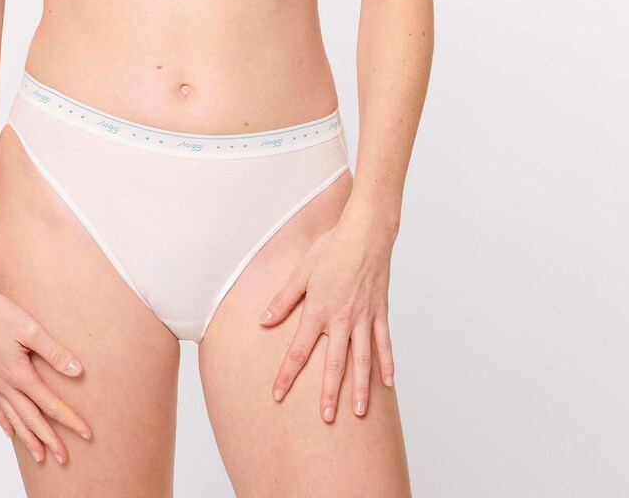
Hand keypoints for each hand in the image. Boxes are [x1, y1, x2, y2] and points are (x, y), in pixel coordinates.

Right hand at [0, 278, 92, 464]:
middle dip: (50, 440)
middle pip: (32, 419)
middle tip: (64, 459)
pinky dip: (4, 421)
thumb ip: (54, 352)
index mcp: (19, 375)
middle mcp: (5, 384)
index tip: (85, 433)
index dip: (70, 420)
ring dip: (28, 438)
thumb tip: (77, 371)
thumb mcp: (31, 329)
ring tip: (40, 455)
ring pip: (14, 418)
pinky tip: (10, 432)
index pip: (50, 405)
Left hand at [257, 210, 395, 422]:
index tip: (277, 394)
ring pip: (362, 360)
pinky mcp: (380, 312)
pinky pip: (384, 343)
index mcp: (318, 311)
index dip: (287, 374)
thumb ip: (283, 299)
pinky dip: (387, 363)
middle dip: (328, 393)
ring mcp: (364, 318)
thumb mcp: (300, 271)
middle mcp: (342, 320)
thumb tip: (263, 321)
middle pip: (333, 364)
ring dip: (359, 387)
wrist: (366, 232)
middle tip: (326, 418)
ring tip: (358, 412)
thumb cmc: (331, 248)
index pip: (299, 350)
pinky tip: (387, 383)